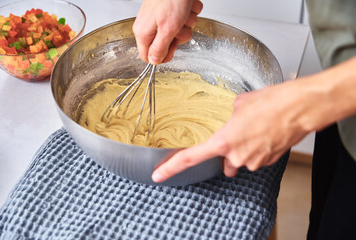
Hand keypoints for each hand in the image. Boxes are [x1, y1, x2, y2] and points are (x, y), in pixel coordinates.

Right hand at [133, 0, 202, 64]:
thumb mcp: (167, 30)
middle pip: (168, 45)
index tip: (171, 49)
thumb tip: (154, 62)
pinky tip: (187, 7)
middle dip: (179, 36)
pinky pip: (186, 21)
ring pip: (180, 33)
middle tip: (178, 26)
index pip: (148, 57)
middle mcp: (151, 26)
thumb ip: (160, 48)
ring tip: (183, 13)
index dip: (162, 56)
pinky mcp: (173, 12)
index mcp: (144, 33)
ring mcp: (163, 19)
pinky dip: (190, 14)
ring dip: (187, 24)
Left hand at [151, 79, 314, 182]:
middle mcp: (236, 156)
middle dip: (225, 151)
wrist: (299, 108)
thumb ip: (229, 114)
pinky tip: (264, 132)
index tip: (159, 174)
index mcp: (223, 141)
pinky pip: (255, 157)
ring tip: (254, 128)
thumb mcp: (240, 102)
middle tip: (235, 133)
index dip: (171, 168)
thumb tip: (232, 115)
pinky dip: (257, 147)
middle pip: (222, 161)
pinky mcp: (268, 161)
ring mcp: (253, 161)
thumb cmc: (271, 102)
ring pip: (240, 159)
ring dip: (243, 147)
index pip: (189, 158)